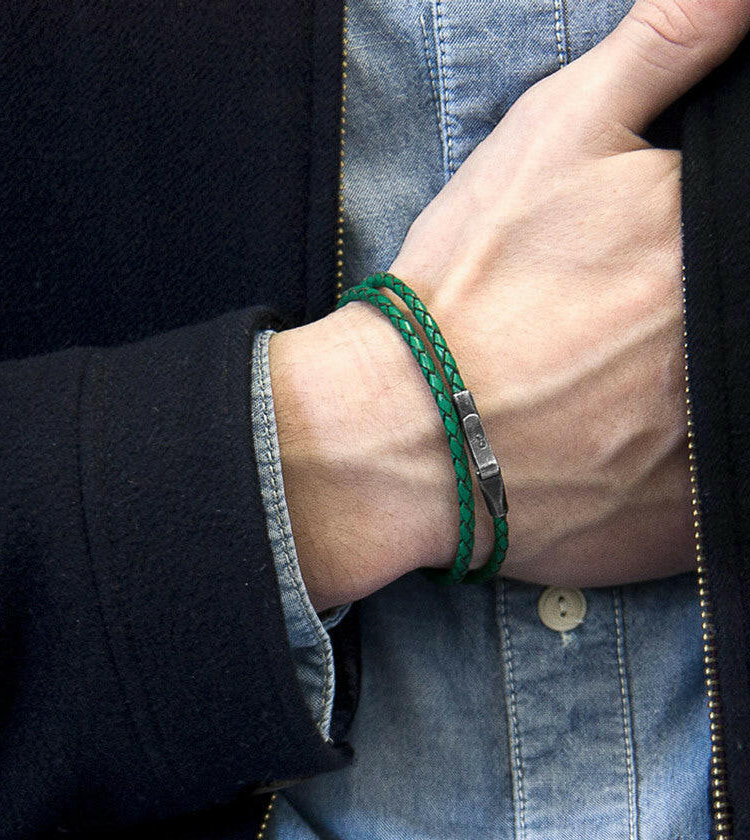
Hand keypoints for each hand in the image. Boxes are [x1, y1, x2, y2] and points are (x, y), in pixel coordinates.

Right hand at [272, 0, 749, 609]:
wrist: (390, 436)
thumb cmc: (464, 292)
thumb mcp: (555, 138)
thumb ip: (666, 47)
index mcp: (713, 249)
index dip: (717, 260)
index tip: (658, 275)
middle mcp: (726, 353)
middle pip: (740, 331)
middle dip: (693, 328)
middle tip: (611, 335)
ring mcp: (716, 449)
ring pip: (730, 412)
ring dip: (684, 400)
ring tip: (605, 391)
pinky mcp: (683, 527)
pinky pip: (713, 498)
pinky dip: (674, 476)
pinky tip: (611, 452)